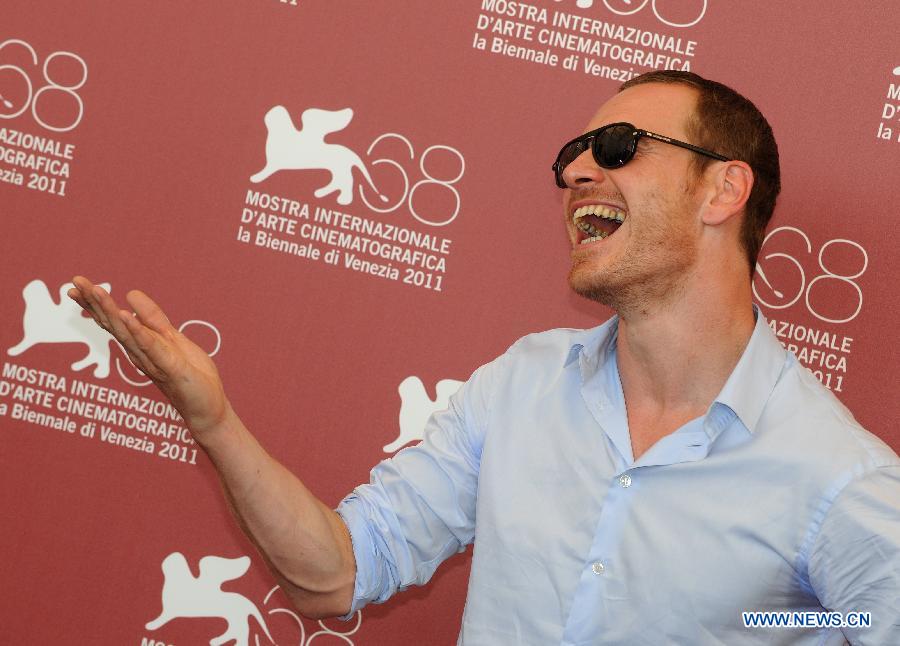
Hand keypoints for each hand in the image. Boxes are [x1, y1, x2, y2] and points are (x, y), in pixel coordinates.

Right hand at [68, 276, 230, 439]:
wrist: (207, 410)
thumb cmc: (192, 377)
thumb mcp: (173, 339)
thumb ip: (153, 319)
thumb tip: (131, 294)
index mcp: (142, 344)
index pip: (114, 320)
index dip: (96, 302)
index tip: (76, 284)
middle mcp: (142, 353)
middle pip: (114, 325)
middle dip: (94, 302)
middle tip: (74, 282)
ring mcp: (155, 361)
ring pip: (127, 333)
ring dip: (110, 311)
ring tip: (95, 291)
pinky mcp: (172, 368)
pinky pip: (152, 348)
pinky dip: (138, 332)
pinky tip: (124, 315)